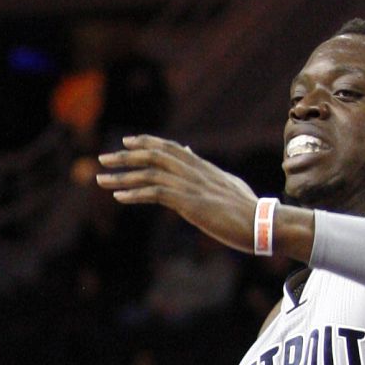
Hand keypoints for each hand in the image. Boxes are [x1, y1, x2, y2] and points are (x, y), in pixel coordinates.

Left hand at [95, 136, 259, 252]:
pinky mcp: (190, 203)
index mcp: (203, 167)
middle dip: (126, 156)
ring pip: (150, 174)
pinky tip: (119, 196)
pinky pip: (156, 193)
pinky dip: (135, 193)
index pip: (170, 147)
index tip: (126, 141)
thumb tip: (190, 153)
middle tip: (102, 158)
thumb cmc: (246, 209)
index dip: (147, 142)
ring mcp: (192, 186)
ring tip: (101, 179)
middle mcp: (195, 171)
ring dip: (123, 176)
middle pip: (155, 155)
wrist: (263, 223)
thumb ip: (205, 169)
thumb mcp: (224, 183)